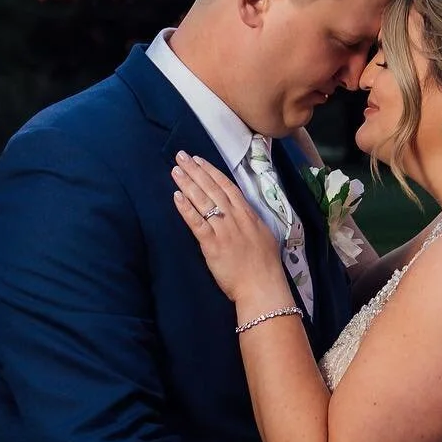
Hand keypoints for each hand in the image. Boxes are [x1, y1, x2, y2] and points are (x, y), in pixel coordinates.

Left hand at [171, 152, 289, 311]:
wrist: (262, 285)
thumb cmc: (265, 265)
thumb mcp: (264, 235)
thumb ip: (250, 221)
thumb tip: (241, 212)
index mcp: (248, 214)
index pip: (227, 186)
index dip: (211, 171)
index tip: (199, 159)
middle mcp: (235, 217)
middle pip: (212, 188)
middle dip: (196, 171)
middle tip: (181, 156)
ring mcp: (223, 230)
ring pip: (203, 201)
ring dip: (188, 184)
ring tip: (176, 170)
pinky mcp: (212, 244)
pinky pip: (197, 222)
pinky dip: (186, 209)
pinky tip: (176, 196)